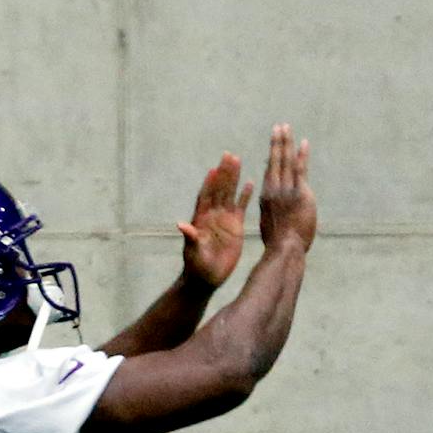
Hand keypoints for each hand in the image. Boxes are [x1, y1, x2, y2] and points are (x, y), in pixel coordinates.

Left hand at [177, 152, 252, 288]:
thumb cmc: (197, 266)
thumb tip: (181, 224)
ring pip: (230, 194)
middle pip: (219, 189)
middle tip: (229, 155)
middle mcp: (213, 215)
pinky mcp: (235, 226)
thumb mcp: (193, 252)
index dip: (209, 184)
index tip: (214, 169)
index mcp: (202, 219)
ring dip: (234, 178)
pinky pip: (242, 207)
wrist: (207, 278)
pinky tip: (251, 183)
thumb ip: (190, 238)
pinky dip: (246, 195)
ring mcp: (225, 219)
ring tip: (238, 160)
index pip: (206, 197)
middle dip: (224, 173)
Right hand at [257, 122, 316, 253]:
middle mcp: (274, 189)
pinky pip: (300, 169)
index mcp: (266, 196)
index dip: (272, 154)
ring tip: (287, 128)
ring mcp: (286, 190)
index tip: (274, 142)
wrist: (284, 248)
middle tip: (280, 126)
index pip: (270, 170)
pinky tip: (303, 143)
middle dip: (278, 142)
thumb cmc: (277, 241)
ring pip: (286, 161)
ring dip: (287, 143)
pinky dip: (302, 155)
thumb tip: (272, 201)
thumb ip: (271, 208)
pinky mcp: (299, 193)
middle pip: (276, 160)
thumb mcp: (269, 222)